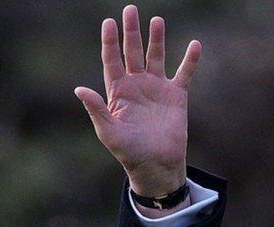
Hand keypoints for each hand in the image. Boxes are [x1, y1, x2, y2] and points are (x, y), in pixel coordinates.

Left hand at [75, 5, 201, 196]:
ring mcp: (156, 88)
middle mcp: (136, 85)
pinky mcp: (176, 95)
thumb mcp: (108, 131)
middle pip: (132, 52)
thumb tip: (79, 89)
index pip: (112, 60)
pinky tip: (195, 44)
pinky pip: (184, 73)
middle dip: (131, 31)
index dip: (110, 41)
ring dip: (156, 39)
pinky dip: (190, 60)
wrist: (155, 165)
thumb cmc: (128, 151)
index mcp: (117, 92)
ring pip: (156, 56)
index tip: (109, 22)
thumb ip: (96, 108)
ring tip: (156, 20)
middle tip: (130, 9)